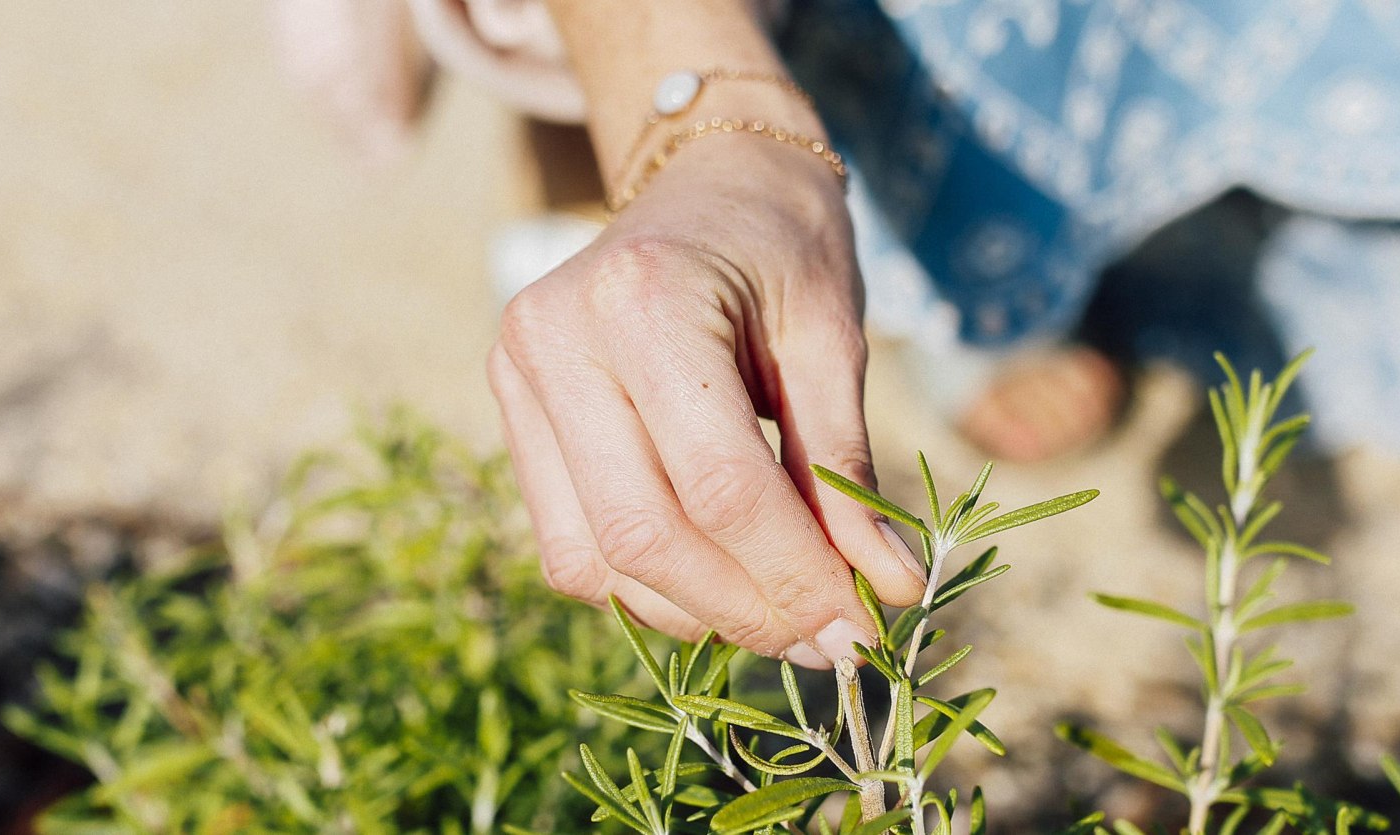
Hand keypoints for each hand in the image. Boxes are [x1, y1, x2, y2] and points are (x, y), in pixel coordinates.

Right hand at [487, 136, 925, 668]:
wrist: (705, 177)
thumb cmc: (783, 243)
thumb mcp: (833, 339)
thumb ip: (848, 468)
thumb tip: (887, 591)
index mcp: (641, 300)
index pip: (719, 485)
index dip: (795, 574)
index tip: (867, 627)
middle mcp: (554, 339)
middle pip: (646, 535)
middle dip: (748, 609)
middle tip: (833, 644)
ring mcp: (516, 377)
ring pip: (597, 560)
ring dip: (698, 614)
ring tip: (787, 620)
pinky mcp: (511, 413)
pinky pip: (572, 546)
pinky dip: (649, 588)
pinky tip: (722, 583)